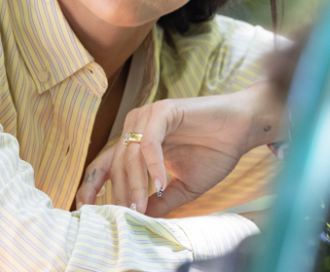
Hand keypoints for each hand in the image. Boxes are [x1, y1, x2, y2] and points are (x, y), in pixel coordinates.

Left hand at [74, 81, 282, 216]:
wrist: (243, 129)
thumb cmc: (216, 153)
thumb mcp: (183, 186)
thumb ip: (160, 202)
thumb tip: (137, 220)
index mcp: (137, 143)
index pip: (104, 165)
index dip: (91, 187)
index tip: (86, 210)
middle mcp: (136, 127)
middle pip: (115, 165)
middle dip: (119, 194)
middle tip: (128, 216)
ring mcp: (147, 116)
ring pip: (129, 156)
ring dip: (135, 185)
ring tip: (141, 207)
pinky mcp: (163, 110)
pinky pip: (149, 143)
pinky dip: (152, 166)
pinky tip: (160, 184)